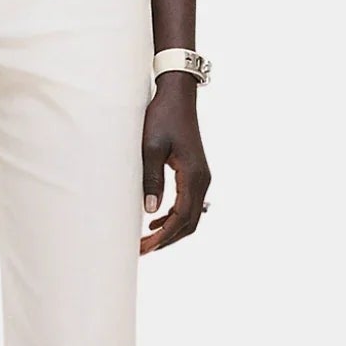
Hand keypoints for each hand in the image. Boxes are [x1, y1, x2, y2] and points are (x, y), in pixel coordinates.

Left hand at [140, 76, 210, 252]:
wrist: (177, 96)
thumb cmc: (162, 117)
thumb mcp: (151, 148)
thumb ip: (152, 179)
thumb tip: (150, 211)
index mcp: (194, 176)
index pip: (182, 218)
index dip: (164, 236)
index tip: (145, 246)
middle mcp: (202, 180)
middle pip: (190, 223)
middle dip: (167, 239)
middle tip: (143, 250)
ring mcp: (201, 177)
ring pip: (191, 215)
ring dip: (171, 230)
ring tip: (147, 240)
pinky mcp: (195, 173)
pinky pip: (188, 203)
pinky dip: (174, 217)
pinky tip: (155, 220)